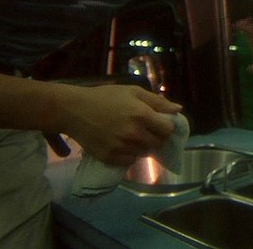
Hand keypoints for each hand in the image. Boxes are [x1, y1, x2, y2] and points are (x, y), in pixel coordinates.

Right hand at [59, 84, 181, 165]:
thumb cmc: (105, 97)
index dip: (166, 126)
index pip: (168, 130)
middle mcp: (134, 134)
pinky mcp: (110, 158)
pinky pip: (130, 161)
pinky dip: (129, 154)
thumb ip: (157, 101)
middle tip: (145, 130)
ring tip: (132, 136)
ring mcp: (121, 148)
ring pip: (145, 153)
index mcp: (142, 115)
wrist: (74, 110)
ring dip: (143, 146)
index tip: (158, 123)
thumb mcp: (132, 91)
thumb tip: (178, 109)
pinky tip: (121, 143)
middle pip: (158, 143)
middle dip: (156, 137)